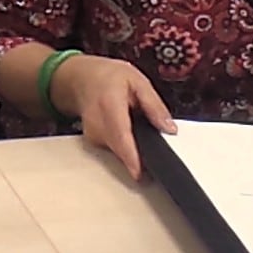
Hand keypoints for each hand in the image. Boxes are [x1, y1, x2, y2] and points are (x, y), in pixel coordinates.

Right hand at [48, 54, 176, 179]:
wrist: (83, 79)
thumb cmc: (109, 77)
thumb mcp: (138, 81)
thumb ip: (154, 105)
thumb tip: (169, 128)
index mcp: (110, 104)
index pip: (121, 136)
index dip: (131, 157)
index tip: (140, 174)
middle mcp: (97, 123)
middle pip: (120, 150)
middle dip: (139, 157)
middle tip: (156, 154)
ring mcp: (93, 135)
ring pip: (119, 153)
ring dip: (134, 149)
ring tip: (138, 130)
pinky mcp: (93, 142)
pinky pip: (114, 150)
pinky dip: (125, 145)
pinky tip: (127, 131)